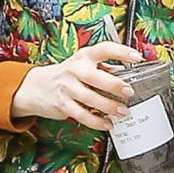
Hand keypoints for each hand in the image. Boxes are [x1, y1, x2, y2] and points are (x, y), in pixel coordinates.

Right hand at [10, 43, 142, 130]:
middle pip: (95, 76)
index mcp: (84, 56)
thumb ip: (104, 68)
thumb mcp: (83, 64)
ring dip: (108, 106)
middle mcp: (74, 69)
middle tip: (129, 92)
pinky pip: (81, 114)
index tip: (136, 57)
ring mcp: (67, 87)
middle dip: (114, 85)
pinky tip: (107, 123)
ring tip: (122, 112)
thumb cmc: (67, 75)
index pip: (104, 49)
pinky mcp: (62, 103)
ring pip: (90, 98)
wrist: (37, 87)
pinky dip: (96, 121)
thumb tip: (127, 73)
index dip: (121, 52)